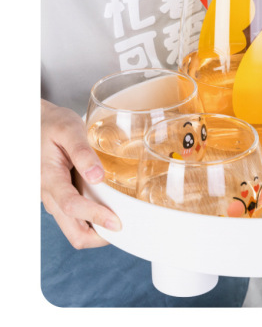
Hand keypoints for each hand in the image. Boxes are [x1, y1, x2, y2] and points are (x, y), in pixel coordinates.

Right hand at [41, 99, 121, 248]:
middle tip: (124, 228)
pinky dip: (93, 220)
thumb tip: (97, 176)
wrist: (38, 123)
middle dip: (98, 237)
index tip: (117, 222)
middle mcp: (50, 195)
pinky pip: (76, 217)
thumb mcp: (69, 129)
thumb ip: (82, 152)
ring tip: (121, 218)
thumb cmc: (54, 124)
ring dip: (97, 230)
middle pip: (73, 232)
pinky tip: (110, 206)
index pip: (71, 206)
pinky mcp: (61, 196)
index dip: (95, 216)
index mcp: (50, 178)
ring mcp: (55, 198)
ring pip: (75, 229)